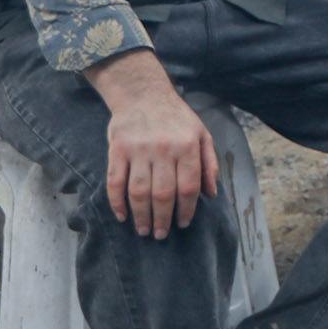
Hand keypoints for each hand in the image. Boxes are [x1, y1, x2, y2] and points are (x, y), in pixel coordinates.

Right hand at [88, 54, 218, 240]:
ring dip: (141, 215)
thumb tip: (212, 194)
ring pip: (139, 192)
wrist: (143, 94)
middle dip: (162, 219)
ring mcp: (138, 150)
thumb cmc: (177, 118)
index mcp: (188, 146)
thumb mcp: (202, 134)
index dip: (187, 209)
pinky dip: (117, 202)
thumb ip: (209, 163)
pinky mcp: (117, 150)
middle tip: (160, 234)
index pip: (189, 187)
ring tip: (143, 230)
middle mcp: (164, 149)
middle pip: (163, 194)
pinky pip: (115, 182)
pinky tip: (122, 216)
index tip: (183, 223)